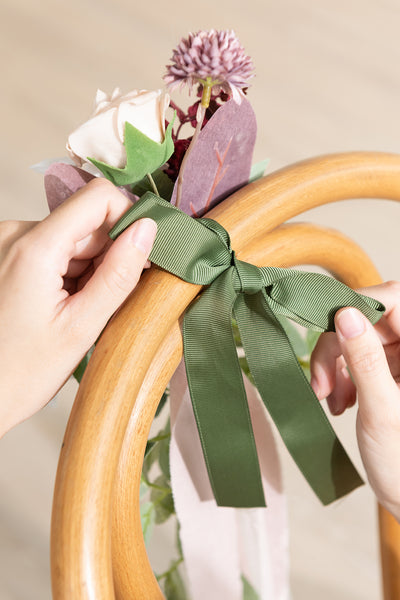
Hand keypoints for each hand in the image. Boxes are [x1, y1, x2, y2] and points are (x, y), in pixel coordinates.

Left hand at [0, 178, 156, 436]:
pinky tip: (64, 306)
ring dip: (89, 268)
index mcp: (34, 247)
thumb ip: (118, 274)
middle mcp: (15, 233)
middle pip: (86, 220)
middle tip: (105, 301)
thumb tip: (149, 230)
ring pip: (73, 237)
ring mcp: (8, 243)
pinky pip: (55, 248)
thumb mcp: (81, 327)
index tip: (141, 255)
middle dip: (109, 254)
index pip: (98, 197)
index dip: (129, 218)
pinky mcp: (8, 255)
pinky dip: (70, 272)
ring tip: (78, 311)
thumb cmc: (21, 373)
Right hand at [310, 281, 399, 520]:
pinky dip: (340, 377)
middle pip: (367, 321)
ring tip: (331, 400)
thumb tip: (345, 314)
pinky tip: (339, 402)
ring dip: (335, 366)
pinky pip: (355, 358)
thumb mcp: (383, 410)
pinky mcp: (389, 373)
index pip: (395, 300)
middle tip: (321, 382)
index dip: (361, 304)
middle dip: (336, 348)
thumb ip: (365, 360)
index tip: (329, 325)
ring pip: (355, 338)